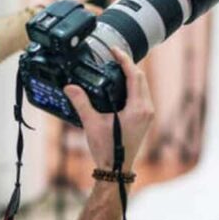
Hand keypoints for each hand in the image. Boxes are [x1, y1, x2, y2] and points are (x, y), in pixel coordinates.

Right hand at [64, 48, 153, 171]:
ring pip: (143, 86)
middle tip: (113, 57)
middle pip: (141, 78)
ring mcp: (148, 114)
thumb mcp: (91, 123)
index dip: (124, 60)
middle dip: (128, 65)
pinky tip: (120, 85)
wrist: (116, 169)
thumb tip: (70, 87)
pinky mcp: (145, 118)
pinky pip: (141, 95)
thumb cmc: (107, 150)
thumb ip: (81, 103)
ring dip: (131, 75)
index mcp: (137, 108)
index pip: (134, 75)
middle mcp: (146, 109)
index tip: (114, 50)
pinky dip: (132, 86)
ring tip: (116, 67)